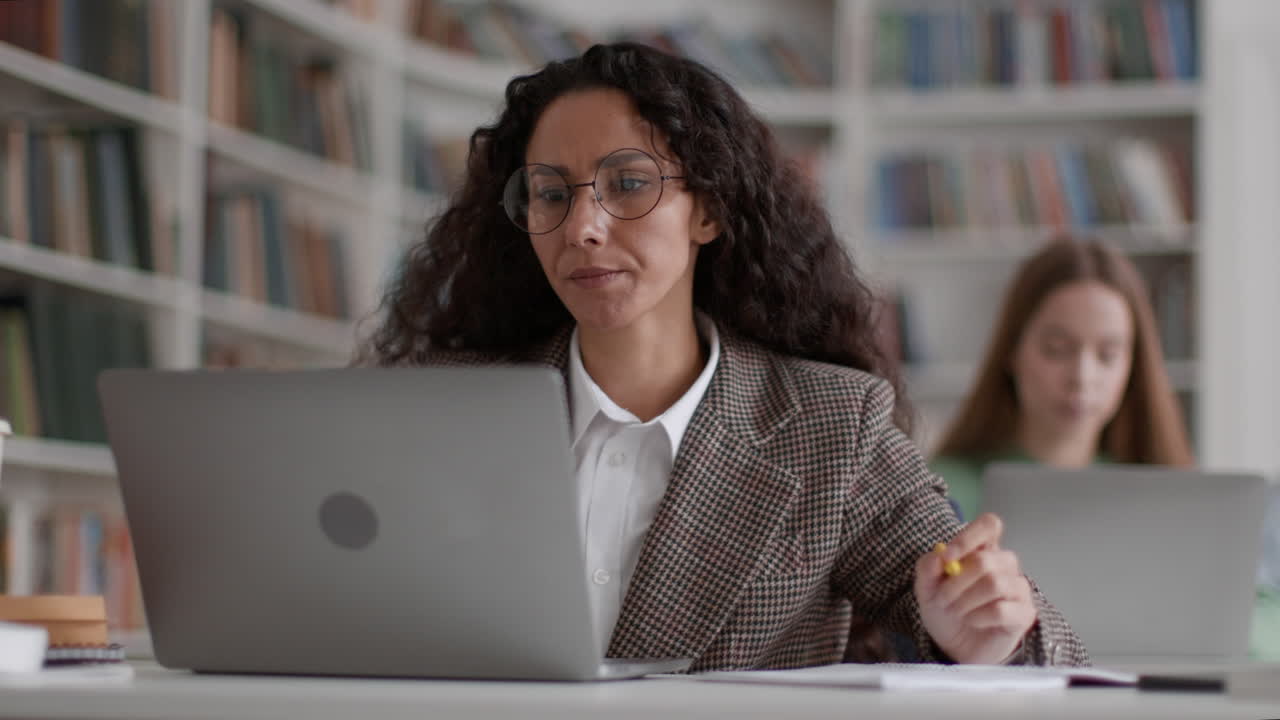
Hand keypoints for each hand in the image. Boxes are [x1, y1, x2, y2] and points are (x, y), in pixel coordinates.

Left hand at [914, 513, 1036, 663]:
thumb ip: (927, 569)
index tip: (947, 557)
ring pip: (995, 583)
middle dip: (957, 582)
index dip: (968, 537)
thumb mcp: (926, 588)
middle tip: (943, 599)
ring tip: (956, 611)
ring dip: (966, 600)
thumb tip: (938, 555)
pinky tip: (973, 621)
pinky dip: (979, 617)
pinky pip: (1002, 609)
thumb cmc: (946, 609)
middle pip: (987, 559)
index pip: (989, 525)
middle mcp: (1005, 564)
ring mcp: (1018, 588)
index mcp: (983, 549)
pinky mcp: (1025, 613)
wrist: (956, 646)